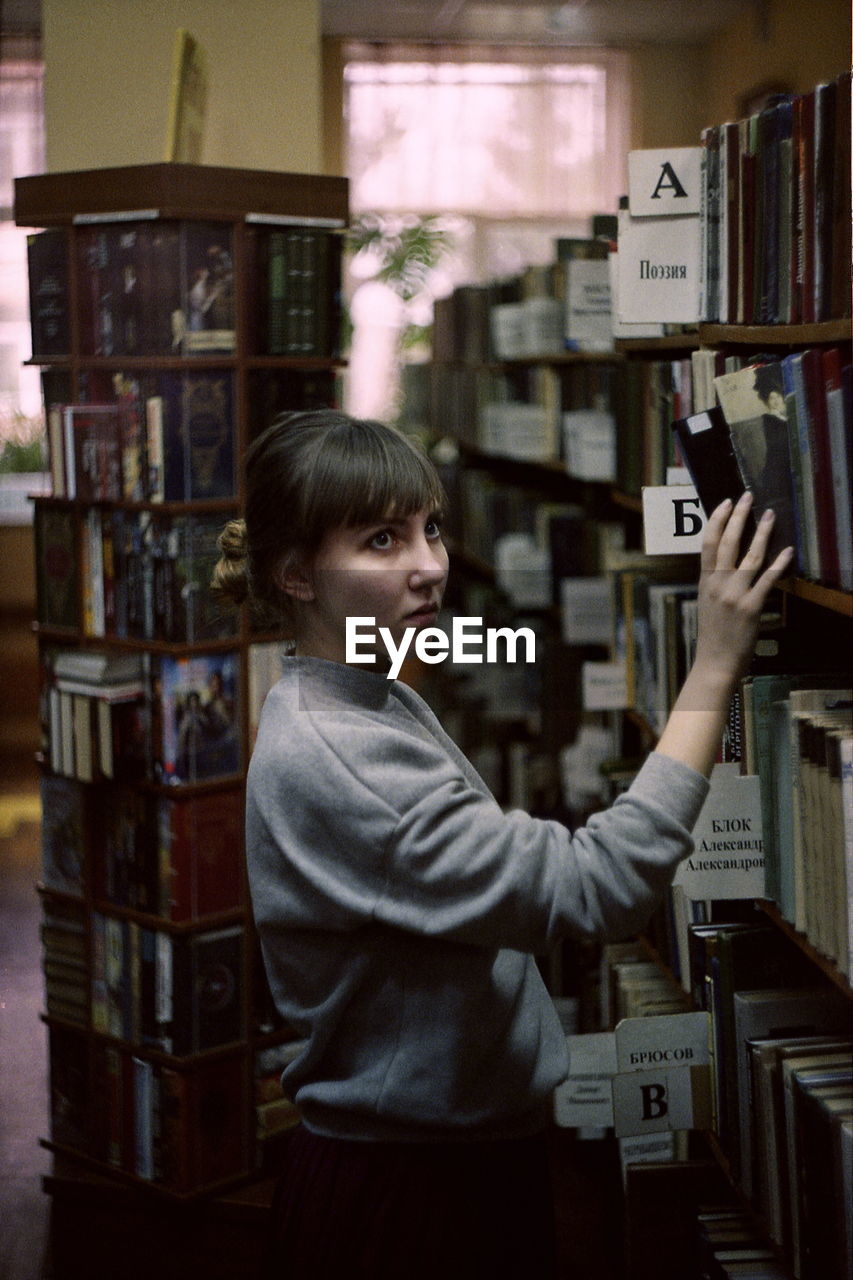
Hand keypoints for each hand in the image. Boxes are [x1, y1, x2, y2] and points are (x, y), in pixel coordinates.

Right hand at [692, 491, 793, 687]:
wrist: (715, 662)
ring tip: (770, 515)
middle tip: (747, 497)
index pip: (708, 543)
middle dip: (738, 516)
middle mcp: (718, 584)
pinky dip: (779, 564)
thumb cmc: (713, 636)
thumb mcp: (707, 604)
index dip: (717, 520)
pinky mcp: (751, 606)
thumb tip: (727, 566)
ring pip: (749, 556)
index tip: (726, 503)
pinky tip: (788, 551)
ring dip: (761, 532)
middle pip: (727, 542)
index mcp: (705, 582)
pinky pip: (768, 579)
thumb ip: (715, 584)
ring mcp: (734, 594)